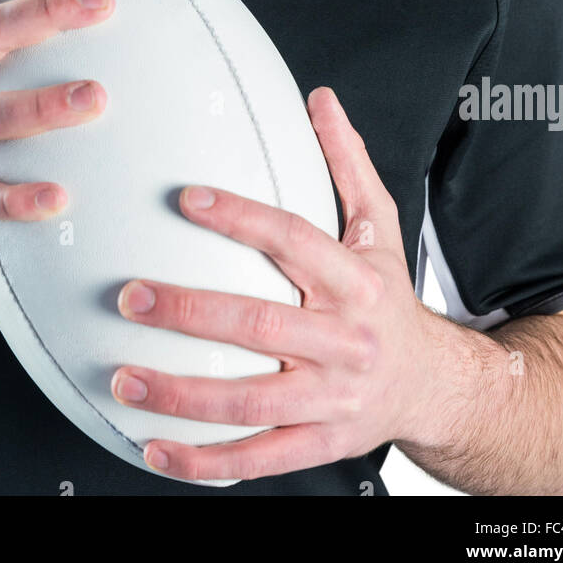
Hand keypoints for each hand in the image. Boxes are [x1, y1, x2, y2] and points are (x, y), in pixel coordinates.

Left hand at [112, 85, 439, 481]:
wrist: (436, 384)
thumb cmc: (390, 299)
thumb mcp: (380, 226)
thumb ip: (346, 162)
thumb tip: (319, 101)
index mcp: (355, 281)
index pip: (294, 240)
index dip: (241, 217)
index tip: (188, 198)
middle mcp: (344, 340)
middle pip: (263, 324)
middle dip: (192, 311)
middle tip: (132, 295)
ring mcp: (331, 398)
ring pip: (253, 401)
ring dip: (183, 394)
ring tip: (126, 378)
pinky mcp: (320, 443)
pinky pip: (259, 458)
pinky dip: (206, 462)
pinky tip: (157, 450)